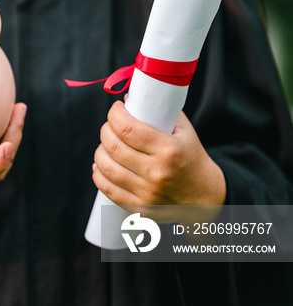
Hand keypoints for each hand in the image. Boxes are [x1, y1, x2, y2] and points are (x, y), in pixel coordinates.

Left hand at [92, 101, 225, 207]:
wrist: (206, 200)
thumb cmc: (192, 161)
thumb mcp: (185, 133)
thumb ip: (160, 111)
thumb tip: (129, 98)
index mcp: (169, 151)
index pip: (127, 129)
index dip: (115, 114)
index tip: (116, 109)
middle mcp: (156, 173)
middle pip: (113, 145)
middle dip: (106, 129)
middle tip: (111, 125)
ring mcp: (146, 193)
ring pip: (105, 166)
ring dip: (101, 149)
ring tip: (108, 144)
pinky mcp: (138, 208)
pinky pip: (106, 187)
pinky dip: (99, 172)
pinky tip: (103, 164)